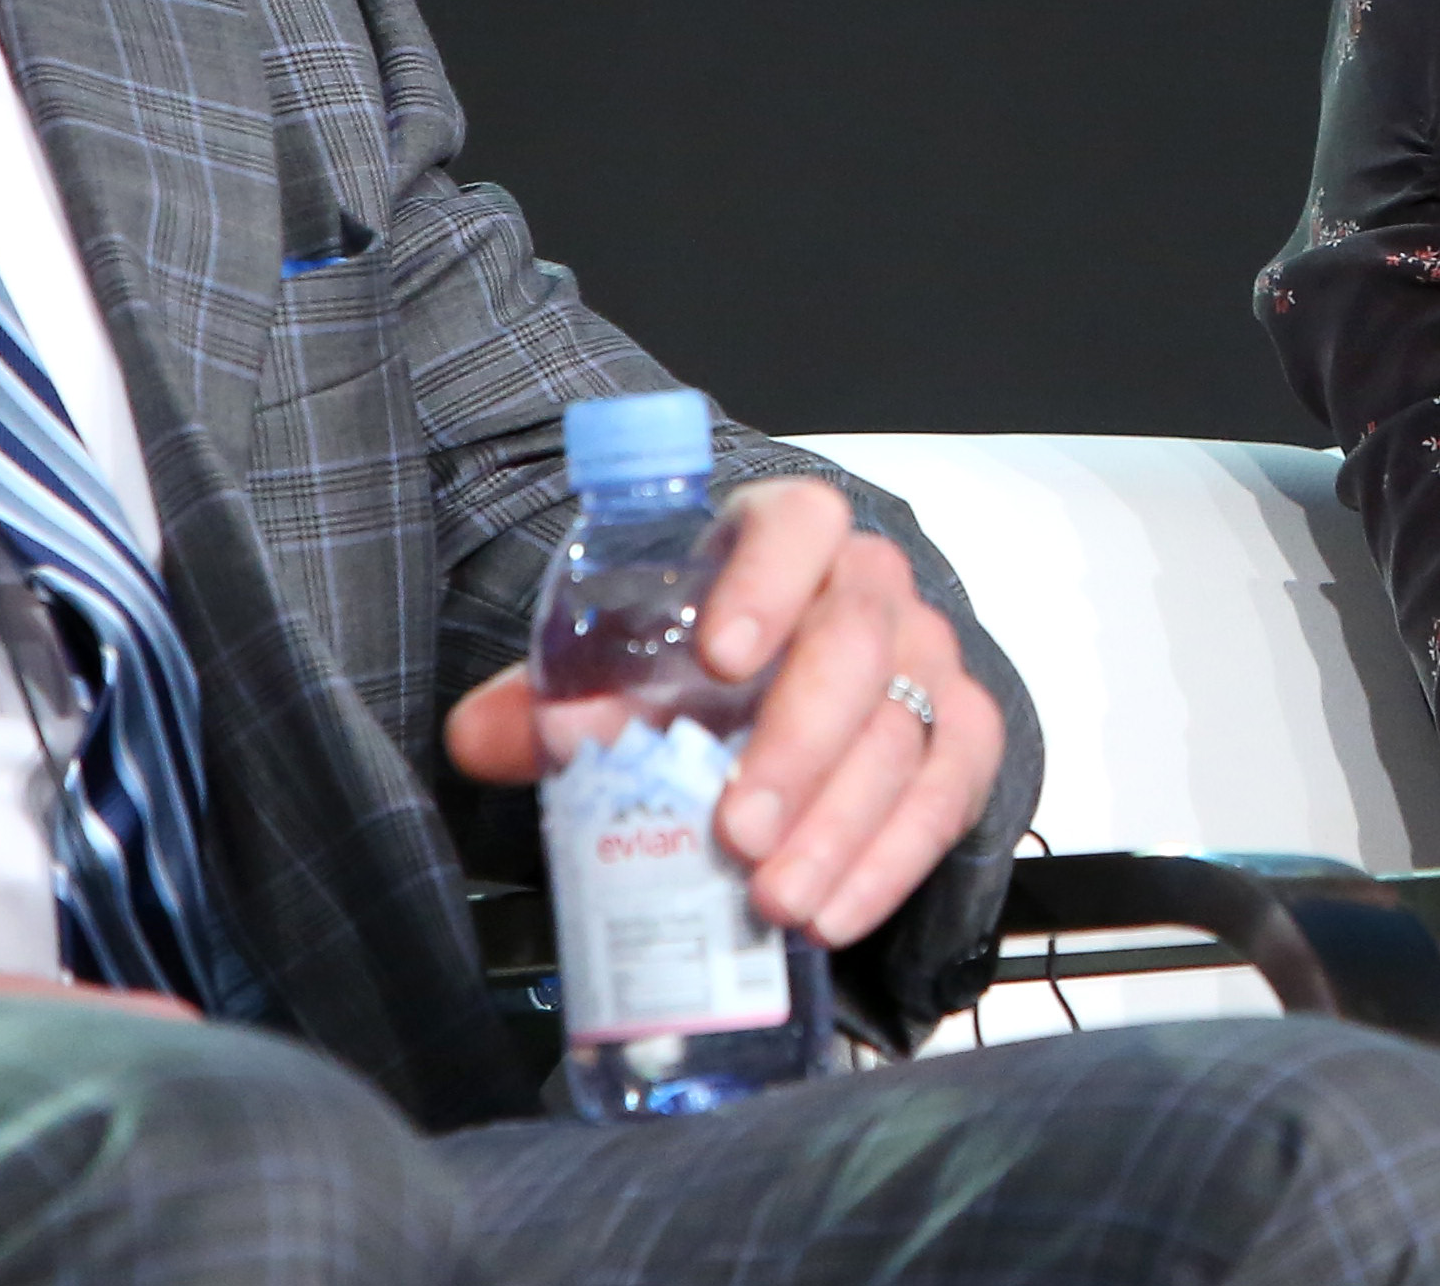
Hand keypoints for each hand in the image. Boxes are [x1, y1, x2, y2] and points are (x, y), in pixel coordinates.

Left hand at [445, 475, 1004, 946]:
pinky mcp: (960, 734)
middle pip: (856, 644)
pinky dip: (892, 861)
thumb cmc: (706, 665)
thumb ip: (551, 700)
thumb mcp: (623, 666)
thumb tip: (479, 736)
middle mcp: (870, 587)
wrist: (792, 688)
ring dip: (839, 827)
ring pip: (902, 733)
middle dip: (796, 746)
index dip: (766, 582)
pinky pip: (948, 792)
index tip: (722, 659)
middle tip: (736, 831)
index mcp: (786, 536)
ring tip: (773, 900)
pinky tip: (833, 913)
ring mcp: (926, 658)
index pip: (797, 525)